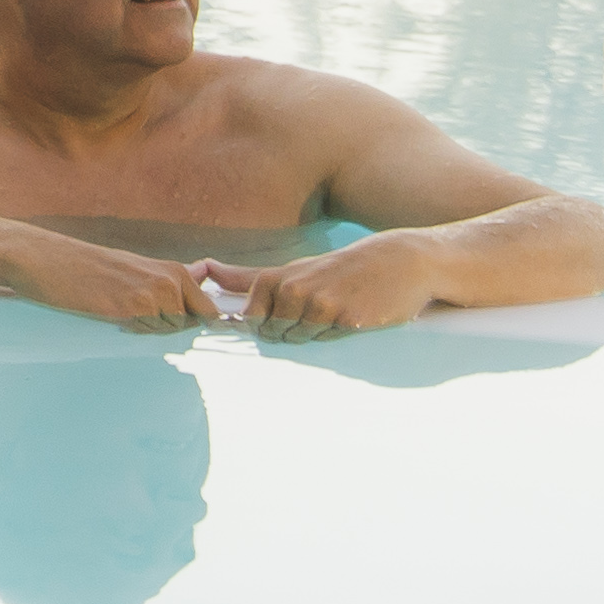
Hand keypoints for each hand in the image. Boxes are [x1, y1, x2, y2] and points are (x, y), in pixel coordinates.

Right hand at [10, 231, 217, 334]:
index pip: (209, 311)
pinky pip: (146, 332)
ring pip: (168, 331)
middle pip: (191, 325)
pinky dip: (131, 329)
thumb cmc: (91, 267)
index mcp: (173, 269)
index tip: (170, 320)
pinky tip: (111, 312)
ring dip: (147, 328)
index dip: (195, 322)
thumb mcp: (137, 268)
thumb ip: (173, 279)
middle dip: (168, 327)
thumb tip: (204, 277)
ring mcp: (154, 293)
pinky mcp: (133, 307)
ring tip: (119, 308)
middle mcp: (170, 279)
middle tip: (135, 312)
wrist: (49, 260)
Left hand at [201, 233, 443, 339]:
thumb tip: (205, 269)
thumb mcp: (292, 268)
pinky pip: (330, 342)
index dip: (262, 323)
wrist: (398, 261)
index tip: (282, 312)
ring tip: (334, 309)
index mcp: (280, 278)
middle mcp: (295, 290)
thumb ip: (247, 276)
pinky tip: (351, 315)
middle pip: (274, 335)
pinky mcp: (348, 321)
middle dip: (290, 330)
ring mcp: (322, 306)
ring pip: (301, 340)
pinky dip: (338, 335)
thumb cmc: (339, 268)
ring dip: (315, 333)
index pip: (249, 318)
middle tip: (316, 309)